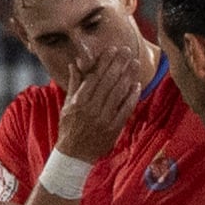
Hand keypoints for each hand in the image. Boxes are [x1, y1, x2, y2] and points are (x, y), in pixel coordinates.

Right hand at [56, 37, 146, 162]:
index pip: (94, 76)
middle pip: (108, 81)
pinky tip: (136, 85)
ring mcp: (103, 118)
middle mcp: (91, 108)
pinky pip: (125, 110)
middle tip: (128, 51)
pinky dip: (131, 97)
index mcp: (79, 100)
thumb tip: (74, 64)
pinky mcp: (113, 128)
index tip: (112, 50)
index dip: (104, 62)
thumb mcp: (67, 105)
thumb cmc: (69, 127)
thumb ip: (74, 84)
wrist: (74, 154)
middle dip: (119, 64)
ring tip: (135, 64)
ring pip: (118, 93)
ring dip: (128, 77)